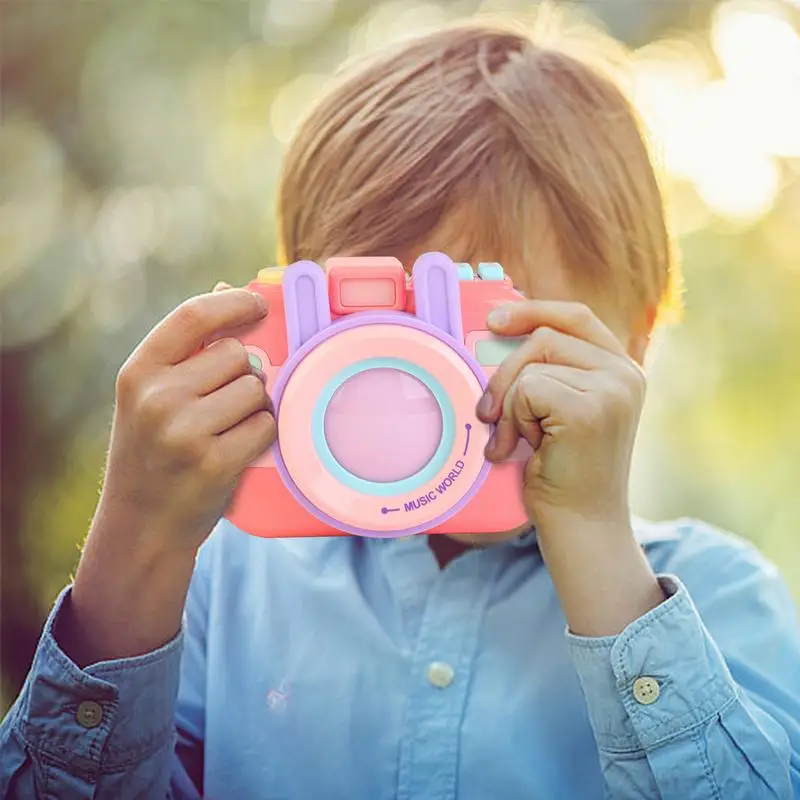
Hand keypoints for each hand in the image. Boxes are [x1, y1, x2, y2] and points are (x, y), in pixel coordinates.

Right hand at [100, 281, 276, 556]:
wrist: (140, 527)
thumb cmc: (152, 454)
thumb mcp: (149, 398)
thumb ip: (186, 349)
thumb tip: (226, 290)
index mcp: (138, 372)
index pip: (194, 315)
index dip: (234, 304)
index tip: (257, 305)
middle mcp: (157, 397)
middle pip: (238, 356)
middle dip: (243, 375)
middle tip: (223, 405)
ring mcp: (185, 431)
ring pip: (256, 390)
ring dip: (254, 407)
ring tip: (226, 430)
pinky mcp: (215, 462)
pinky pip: (265, 425)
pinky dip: (260, 435)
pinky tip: (236, 450)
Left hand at [475, 300, 663, 635]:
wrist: (581, 526)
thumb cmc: (561, 472)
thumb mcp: (559, 412)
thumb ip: (549, 372)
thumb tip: (498, 331)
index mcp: (620, 370)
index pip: (575, 316)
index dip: (534, 309)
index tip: (495, 319)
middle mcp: (625, 374)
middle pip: (544, 336)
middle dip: (504, 373)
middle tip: (488, 413)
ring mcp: (612, 389)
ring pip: (531, 365)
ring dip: (509, 406)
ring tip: (513, 442)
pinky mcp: (590, 408)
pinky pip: (527, 389)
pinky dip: (512, 420)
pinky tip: (523, 449)